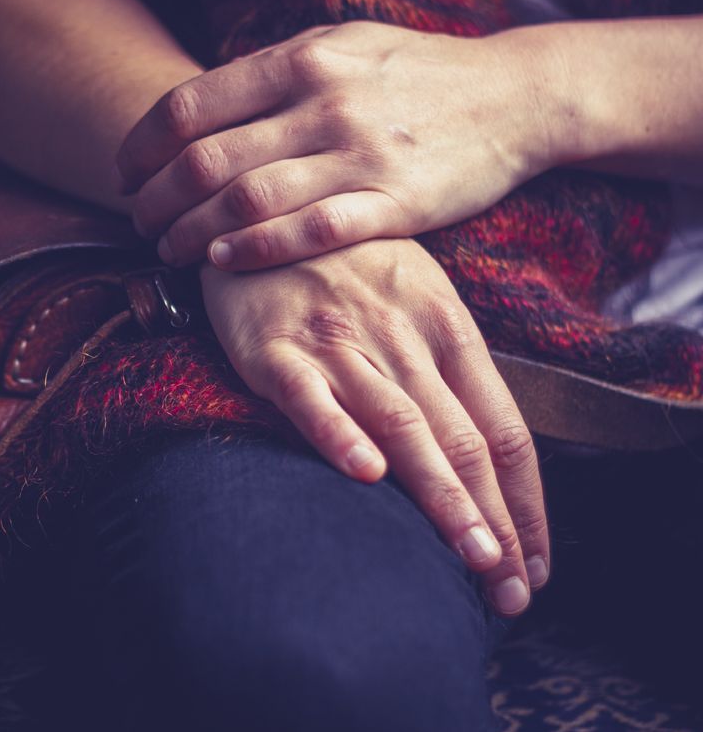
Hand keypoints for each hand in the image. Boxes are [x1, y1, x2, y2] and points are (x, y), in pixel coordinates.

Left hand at [119, 21, 552, 269]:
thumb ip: (270, 74)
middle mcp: (323, 103)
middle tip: (137, 221)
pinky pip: (310, 232)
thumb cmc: (412, 73)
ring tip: (167, 249)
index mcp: (300, 59)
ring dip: (191, 233)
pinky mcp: (395, 203)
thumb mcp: (339, 47)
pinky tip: (222, 261)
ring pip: (246, 201)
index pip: (190, 106)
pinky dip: (256, 249)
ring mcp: (359, 154)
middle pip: (205, 160)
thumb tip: (194, 109)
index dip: (141, 146)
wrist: (514, 95)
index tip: (124, 172)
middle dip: (155, 199)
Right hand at [201, 238, 549, 613]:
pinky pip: (310, 396)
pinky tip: (364, 474)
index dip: (525, 500)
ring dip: (442, 496)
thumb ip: (447, 369)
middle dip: (495, 519)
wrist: (263, 212)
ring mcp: (338, 342)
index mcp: (446, 326)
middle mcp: (401, 337)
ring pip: (402, 425)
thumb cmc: (345, 263)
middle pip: (463, 439)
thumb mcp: (416, 296)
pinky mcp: (275, 349)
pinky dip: (338, 434)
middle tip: (512, 587)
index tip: (536, 561)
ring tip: (472, 556)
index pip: (502, 427)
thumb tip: (487, 458)